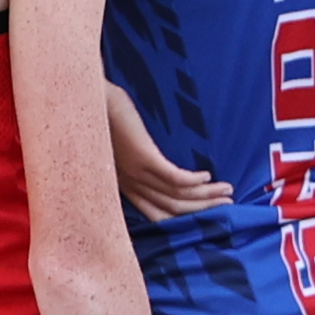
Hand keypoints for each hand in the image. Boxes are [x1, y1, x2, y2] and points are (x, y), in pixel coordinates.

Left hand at [105, 84, 231, 223]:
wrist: (87, 95)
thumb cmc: (104, 117)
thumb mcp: (119, 147)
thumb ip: (138, 163)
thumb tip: (165, 170)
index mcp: (124, 184)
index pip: (159, 215)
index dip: (186, 218)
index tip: (209, 214)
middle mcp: (130, 183)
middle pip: (173, 210)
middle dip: (203, 209)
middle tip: (228, 205)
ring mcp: (136, 172)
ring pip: (178, 196)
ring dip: (207, 196)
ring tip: (227, 191)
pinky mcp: (143, 157)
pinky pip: (175, 178)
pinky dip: (195, 181)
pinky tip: (208, 175)